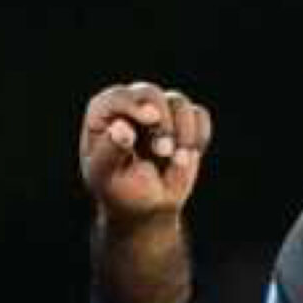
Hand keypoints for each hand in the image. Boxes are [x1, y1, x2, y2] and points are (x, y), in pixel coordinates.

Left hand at [80, 82, 209, 224]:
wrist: (147, 208)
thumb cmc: (120, 191)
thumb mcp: (106, 176)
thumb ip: (110, 151)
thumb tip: (122, 127)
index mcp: (103, 115)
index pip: (117, 97)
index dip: (134, 104)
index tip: (150, 119)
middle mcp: (130, 106)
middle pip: (151, 94)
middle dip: (162, 122)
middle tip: (162, 151)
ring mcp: (159, 112)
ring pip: (179, 103)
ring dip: (183, 132)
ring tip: (177, 160)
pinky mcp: (183, 122)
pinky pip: (199, 116)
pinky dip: (199, 135)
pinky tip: (187, 155)